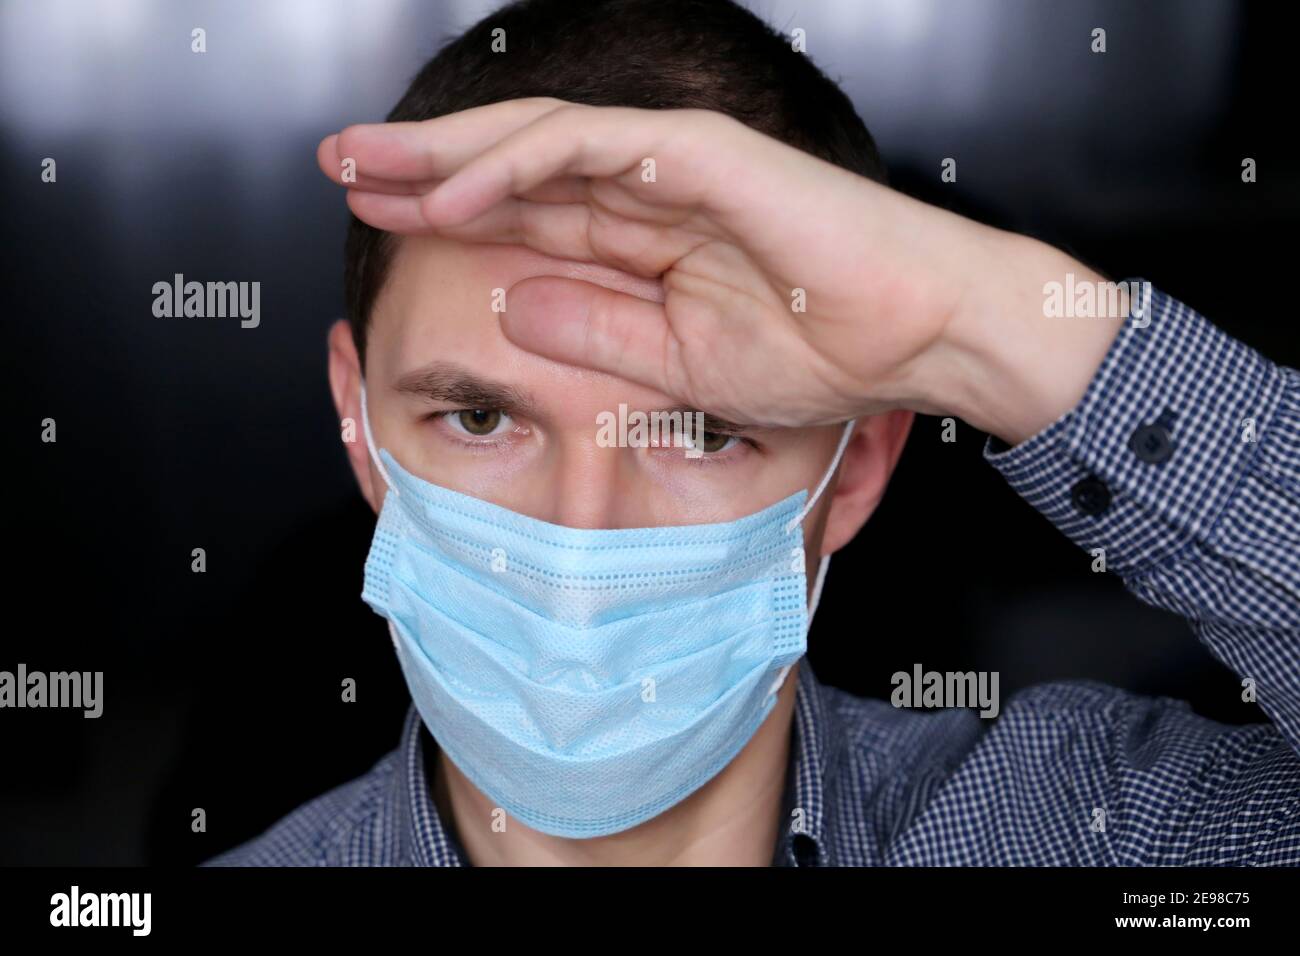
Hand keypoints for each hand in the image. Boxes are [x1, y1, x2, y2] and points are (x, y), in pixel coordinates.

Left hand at [319, 98, 1121, 442]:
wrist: (920, 338)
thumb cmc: (823, 350)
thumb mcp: (677, 363)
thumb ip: (595, 330)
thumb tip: (511, 306)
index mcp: (645, 240)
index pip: (525, 216)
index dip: (446, 214)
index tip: (374, 219)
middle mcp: (648, 192)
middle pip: (512, 169)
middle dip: (419, 168)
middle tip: (337, 165)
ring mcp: (673, 166)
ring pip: (537, 142)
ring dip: (446, 154)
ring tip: (362, 163)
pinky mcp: (702, 155)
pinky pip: (589, 151)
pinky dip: (515, 167)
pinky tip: (449, 190)